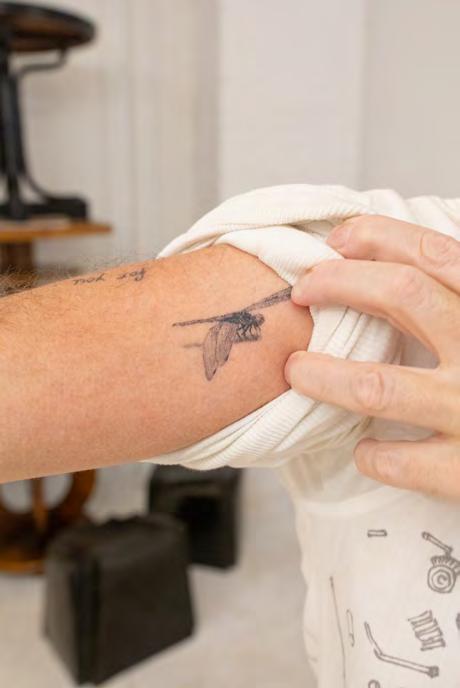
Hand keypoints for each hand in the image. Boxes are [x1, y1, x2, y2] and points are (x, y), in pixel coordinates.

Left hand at [285, 214, 459, 498]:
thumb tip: (401, 265)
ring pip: (379, 386)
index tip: (336, 241)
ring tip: (296, 369)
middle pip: (402, 296)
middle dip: (338, 283)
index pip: (433, 253)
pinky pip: (399, 461)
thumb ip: (457, 300)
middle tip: (302, 290)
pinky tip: (364, 450)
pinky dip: (371, 454)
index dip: (377, 238)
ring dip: (325, 375)